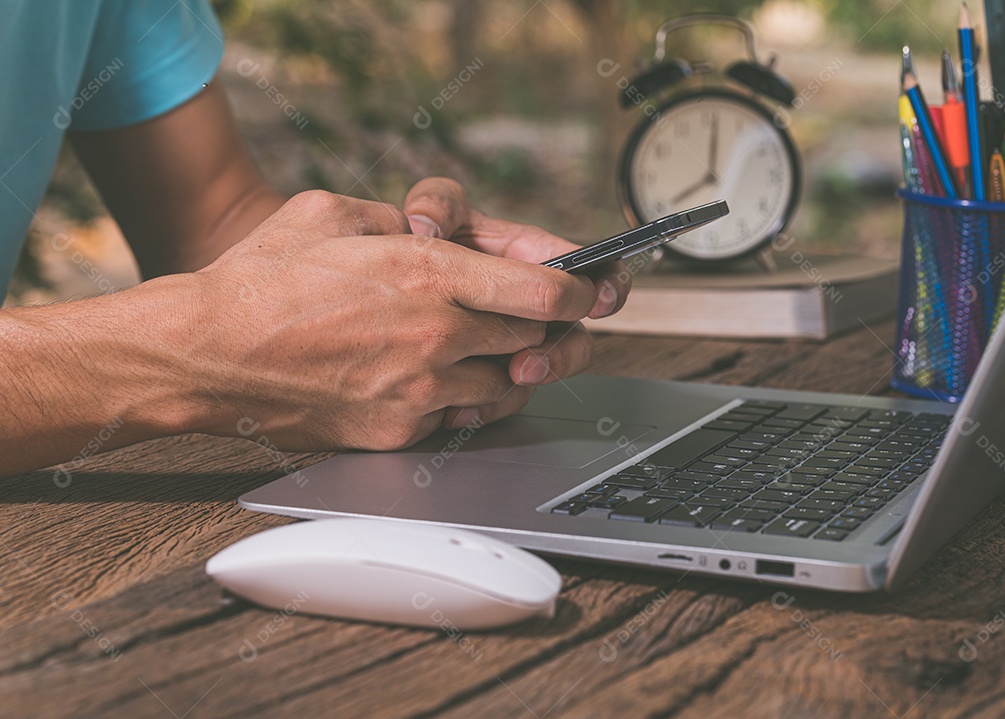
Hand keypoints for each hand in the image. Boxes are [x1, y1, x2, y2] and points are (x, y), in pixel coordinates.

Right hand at [190, 190, 597, 449]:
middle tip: (546, 322)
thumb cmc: (262, 278)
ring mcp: (418, 388)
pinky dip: (462, 400)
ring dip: (508, 367)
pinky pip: (459, 419)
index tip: (586, 290)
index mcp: (426, 270)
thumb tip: (441, 229)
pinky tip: (441, 380)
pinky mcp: (398, 431)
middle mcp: (434, 333)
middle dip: (550, 330)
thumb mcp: (334, 212)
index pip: (542, 291)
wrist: (204, 355)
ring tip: (489, 349)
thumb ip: (402, 218)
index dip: (579, 291)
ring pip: (506, 386)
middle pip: (536, 341)